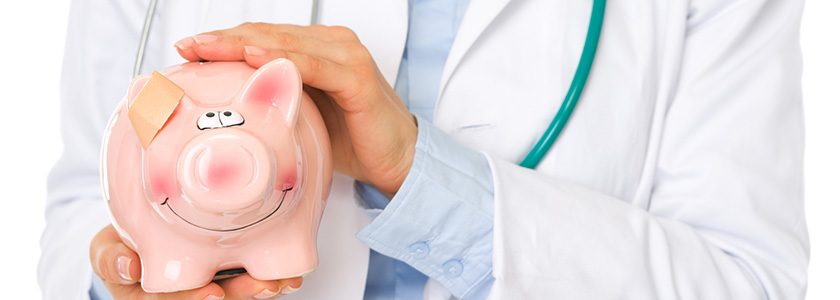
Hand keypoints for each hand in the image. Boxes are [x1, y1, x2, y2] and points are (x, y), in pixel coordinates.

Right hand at [90, 225, 301, 298]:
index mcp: (148, 297)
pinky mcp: (228, 279)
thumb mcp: (105, 249)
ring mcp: (206, 289)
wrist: (138, 235)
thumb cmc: (122, 244)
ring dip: (259, 289)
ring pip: (235, 294)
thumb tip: (127, 266)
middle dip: (239, 294)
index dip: (194, 297)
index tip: (215, 294)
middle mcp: (181, 297)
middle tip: (264, 286)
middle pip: (212, 298)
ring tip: (281, 282)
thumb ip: (111, 257)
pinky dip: (271, 279)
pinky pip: (250, 282)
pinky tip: (290, 278)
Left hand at [174, 23, 417, 194]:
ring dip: (242, 45)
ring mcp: (347, 57)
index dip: (226, 40)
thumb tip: (227, 109)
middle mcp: (333, 45)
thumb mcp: (302, 116)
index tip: (190, 49)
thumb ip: (273, 100)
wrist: (398, 160)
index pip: (264, 36)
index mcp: (319, 49)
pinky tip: (253, 58)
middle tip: (189, 46)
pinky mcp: (357, 78)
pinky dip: (282, 62)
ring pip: (286, 45)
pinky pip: (313, 66)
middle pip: (269, 34)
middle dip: (225, 39)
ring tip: (207, 48)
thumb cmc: (353, 140)